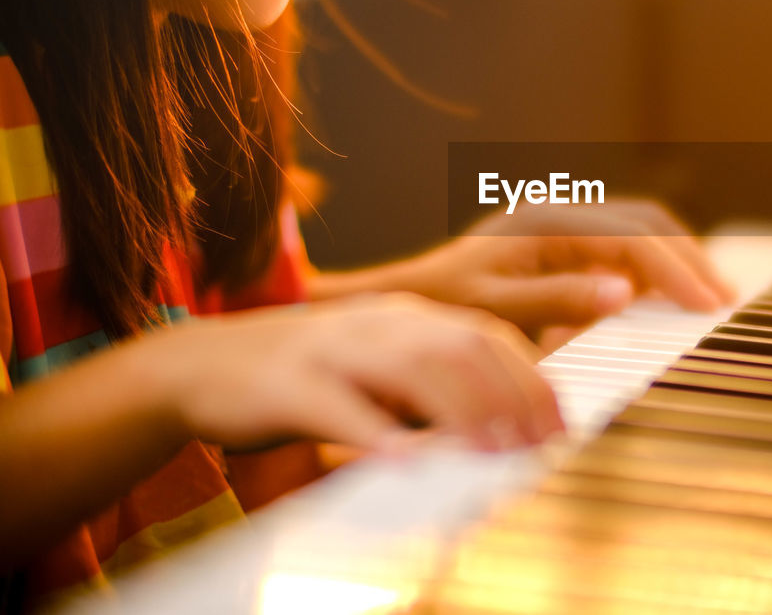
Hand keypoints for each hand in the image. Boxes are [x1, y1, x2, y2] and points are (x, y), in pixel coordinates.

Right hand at [146, 292, 561, 453]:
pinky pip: (340, 408)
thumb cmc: (307, 378)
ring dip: (461, 413)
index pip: (487, 335)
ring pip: (411, 368)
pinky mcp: (289, 384)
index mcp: (407, 316)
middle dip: (510, 396)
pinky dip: (378, 435)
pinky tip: (408, 464)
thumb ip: (434, 391)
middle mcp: (378, 324)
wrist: (203, 365)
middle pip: (461, 347)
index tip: (559, 424)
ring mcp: (334, 348)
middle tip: (537, 446)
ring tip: (492, 453)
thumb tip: (500, 432)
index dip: (530, 379)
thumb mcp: (379, 370)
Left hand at [392, 200, 736, 337]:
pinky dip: (651, 273)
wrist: (407, 299)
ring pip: (640, 233)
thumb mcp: (495, 308)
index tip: (707, 304)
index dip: (675, 269)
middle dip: (688, 259)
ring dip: (674, 263)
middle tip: (722, 300)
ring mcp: (565, 227)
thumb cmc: (443, 305)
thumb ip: (559, 299)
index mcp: (546, 222)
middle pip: (646, 223)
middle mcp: (561, 214)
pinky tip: (666, 301)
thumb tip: (623, 292)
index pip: (631, 237)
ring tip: (706, 299)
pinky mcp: (565, 247)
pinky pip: (622, 251)